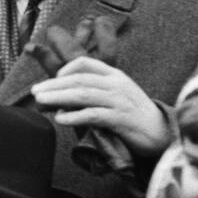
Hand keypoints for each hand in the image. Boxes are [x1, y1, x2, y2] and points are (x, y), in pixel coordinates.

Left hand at [31, 55, 171, 155]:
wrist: (163, 134)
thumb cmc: (132, 116)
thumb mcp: (114, 96)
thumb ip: (91, 93)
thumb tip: (56, 97)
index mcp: (114, 75)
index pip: (85, 63)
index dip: (65, 69)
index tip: (52, 80)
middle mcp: (117, 84)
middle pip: (79, 79)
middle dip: (54, 85)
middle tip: (35, 92)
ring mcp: (120, 101)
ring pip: (83, 94)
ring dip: (59, 97)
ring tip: (40, 101)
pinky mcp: (122, 120)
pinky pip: (94, 115)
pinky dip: (75, 116)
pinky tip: (61, 119)